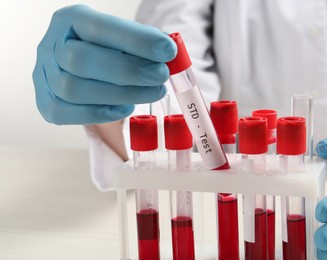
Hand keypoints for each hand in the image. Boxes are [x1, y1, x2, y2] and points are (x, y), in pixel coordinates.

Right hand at [33, 5, 175, 124]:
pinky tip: (126, 107)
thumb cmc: (107, 49)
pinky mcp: (46, 103)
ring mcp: (45, 76)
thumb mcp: (123, 36)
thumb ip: (142, 42)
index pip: (100, 28)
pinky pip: (68, 114)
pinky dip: (102, 114)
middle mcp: (51, 46)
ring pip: (75, 90)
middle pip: (82, 61)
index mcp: (71, 20)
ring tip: (152, 92)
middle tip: (160, 76)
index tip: (167, 50)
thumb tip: (168, 52)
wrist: (80, 65)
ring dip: (122, 94)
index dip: (135, 40)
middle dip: (129, 71)